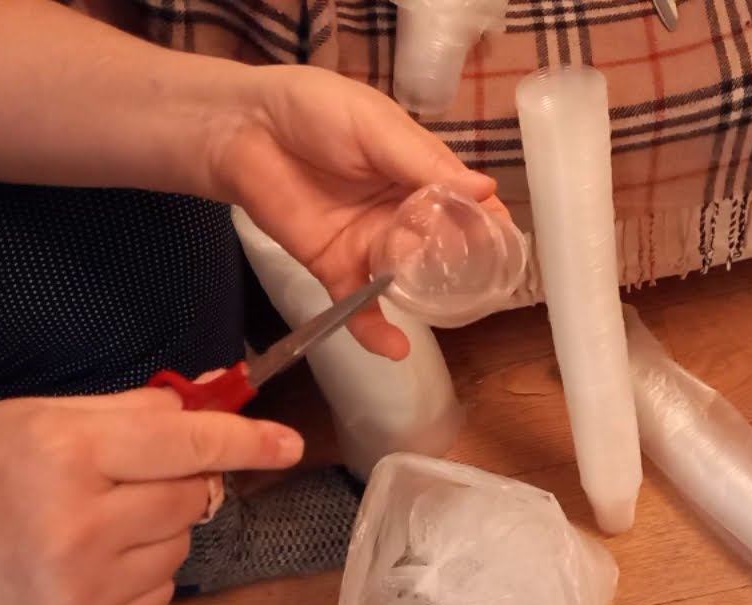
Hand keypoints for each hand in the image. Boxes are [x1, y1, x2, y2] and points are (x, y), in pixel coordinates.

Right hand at [0, 389, 301, 604]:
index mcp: (65, 456)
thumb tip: (206, 404)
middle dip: (176, 480)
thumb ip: (128, 411)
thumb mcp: (36, 415)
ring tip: (89, 520)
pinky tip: (86, 558)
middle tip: (121, 476)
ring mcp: (82, 589)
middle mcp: (77, 526)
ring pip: (182, 544)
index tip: (288, 443)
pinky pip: (161, 589)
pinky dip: (141, 569)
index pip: (186, 446)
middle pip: (192, 496)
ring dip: (157, 527)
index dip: (245, 441)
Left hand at [206, 66, 509, 358]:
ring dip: (422, 292)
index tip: (507, 248)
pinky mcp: (335, 268)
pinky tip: (395, 347)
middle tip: (463, 269)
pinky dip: (376, 331)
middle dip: (456, 263)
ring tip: (432, 298)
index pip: (467, 205)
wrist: (244, 128)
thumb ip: (425, 163)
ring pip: (408, 279)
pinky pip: (360, 306)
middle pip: (443, 248)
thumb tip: (486, 191)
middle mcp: (404, 214)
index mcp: (421, 173)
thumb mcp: (377, 127)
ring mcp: (370, 245)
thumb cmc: (315, 110)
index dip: (488, 226)